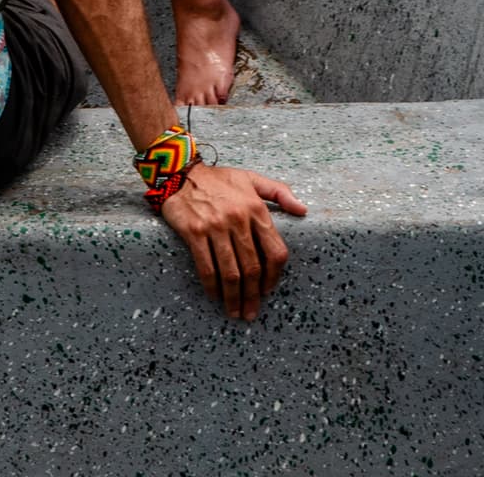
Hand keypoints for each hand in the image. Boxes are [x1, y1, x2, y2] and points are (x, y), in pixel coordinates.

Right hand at [159, 164, 305, 318]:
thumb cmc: (218, 178)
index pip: (275, 251)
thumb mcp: (251, 178)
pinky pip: (206, 267)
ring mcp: (216, 227)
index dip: (274, 276)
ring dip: (234, 297)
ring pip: (230, 272)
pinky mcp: (195, 233)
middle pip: (252, 268)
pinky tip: (215, 295)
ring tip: (235, 312)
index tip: (268, 290)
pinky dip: (212, 286)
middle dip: (253, 295)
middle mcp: (239, 220)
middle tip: (251, 312)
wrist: (181, 172)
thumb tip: (303, 210)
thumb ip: (279, 192)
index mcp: (256, 209)